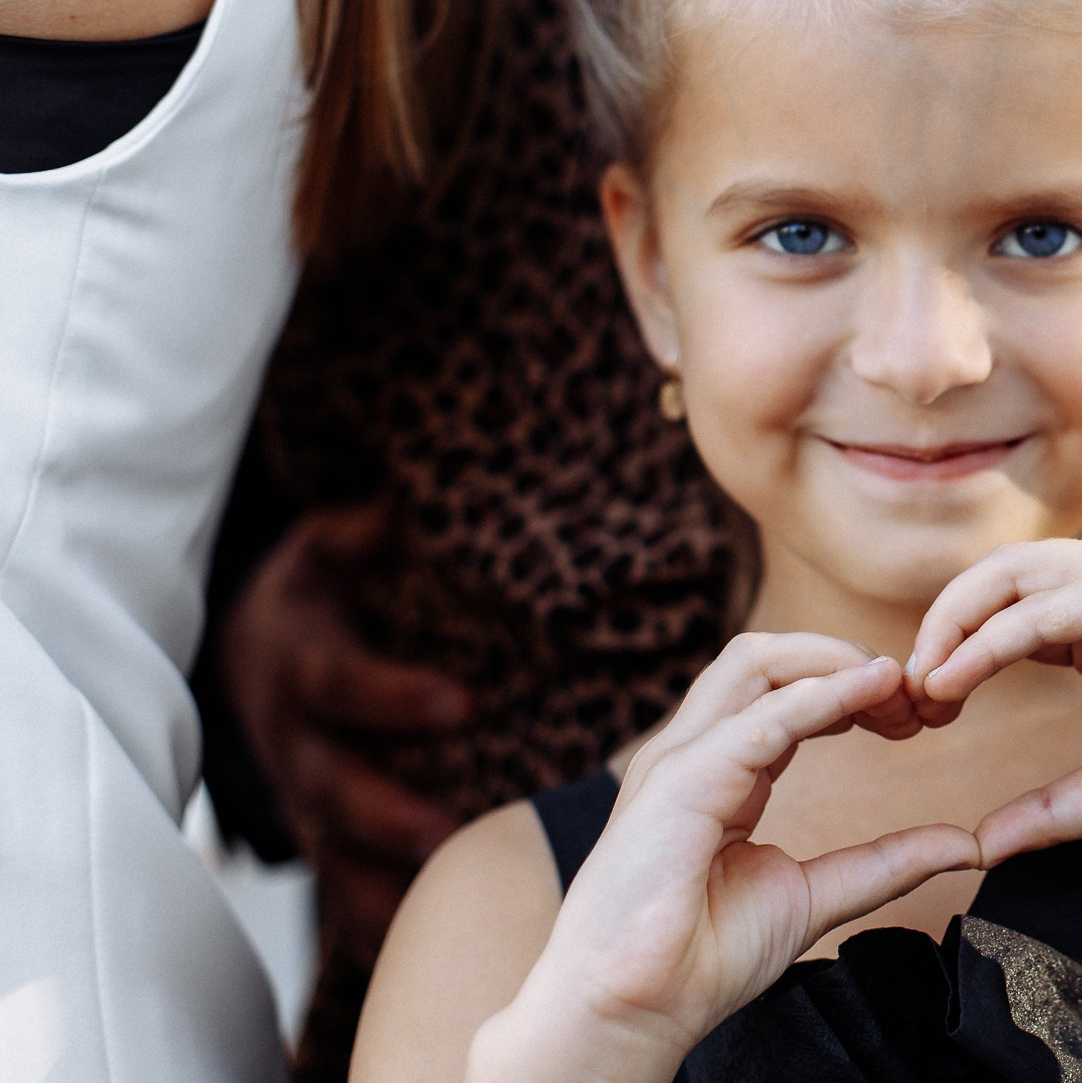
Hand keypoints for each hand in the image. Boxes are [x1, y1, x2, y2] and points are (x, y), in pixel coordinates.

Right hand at [218, 501, 470, 955]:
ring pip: (334, 857)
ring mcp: (308, 798)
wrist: (253, 650)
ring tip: (445, 913)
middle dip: (387, 815)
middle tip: (447, 836)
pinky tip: (429, 948)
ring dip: (384, 888)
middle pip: (334, 790)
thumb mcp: (328, 547)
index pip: (342, 684)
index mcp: (304, 665)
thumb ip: (363, 529)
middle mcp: (299, 742)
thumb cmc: (318, 594)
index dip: (393, 696)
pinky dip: (378, 922)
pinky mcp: (325, 835)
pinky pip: (344, 890)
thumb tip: (401, 504)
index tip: (459, 703)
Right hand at [476, 634, 978, 1082]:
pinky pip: (758, 719)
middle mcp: (697, 751)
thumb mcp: (815, 895)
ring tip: (898, 687)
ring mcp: (680, 760)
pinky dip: (822, 695)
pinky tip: (872, 692)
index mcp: (724, 769)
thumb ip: (885, 863)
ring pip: (758, 661)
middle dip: (850, 657)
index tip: (922, 716)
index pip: (791, 689)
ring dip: (838, 661)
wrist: (631, 1010)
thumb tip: (963, 844)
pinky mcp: (678, 784)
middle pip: (773, 657)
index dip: (859, 687)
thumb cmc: (701, 958)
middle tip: (919, 696)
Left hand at [907, 539, 1081, 862]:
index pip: (1009, 606)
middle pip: (998, 576)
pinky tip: (957, 678)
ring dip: (953, 624)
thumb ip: (1055, 807)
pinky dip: (993, 638)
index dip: (957, 651)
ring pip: (1014, 575)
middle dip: (940, 625)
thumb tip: (982, 843)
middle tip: (903, 691)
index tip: (921, 711)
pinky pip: (1051, 605)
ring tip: (919, 682)